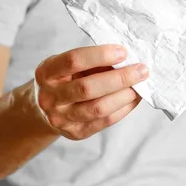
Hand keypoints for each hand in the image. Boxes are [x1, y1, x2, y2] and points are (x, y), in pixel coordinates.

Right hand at [33, 45, 147, 139]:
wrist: (43, 111)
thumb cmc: (64, 80)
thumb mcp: (68, 67)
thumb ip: (91, 63)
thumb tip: (126, 60)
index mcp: (46, 73)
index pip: (73, 61)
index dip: (100, 55)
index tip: (123, 52)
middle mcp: (50, 97)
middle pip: (88, 88)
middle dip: (119, 78)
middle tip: (141, 70)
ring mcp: (61, 118)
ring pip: (98, 108)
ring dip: (124, 96)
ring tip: (140, 86)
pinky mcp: (75, 133)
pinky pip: (104, 122)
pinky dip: (123, 109)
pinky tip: (134, 98)